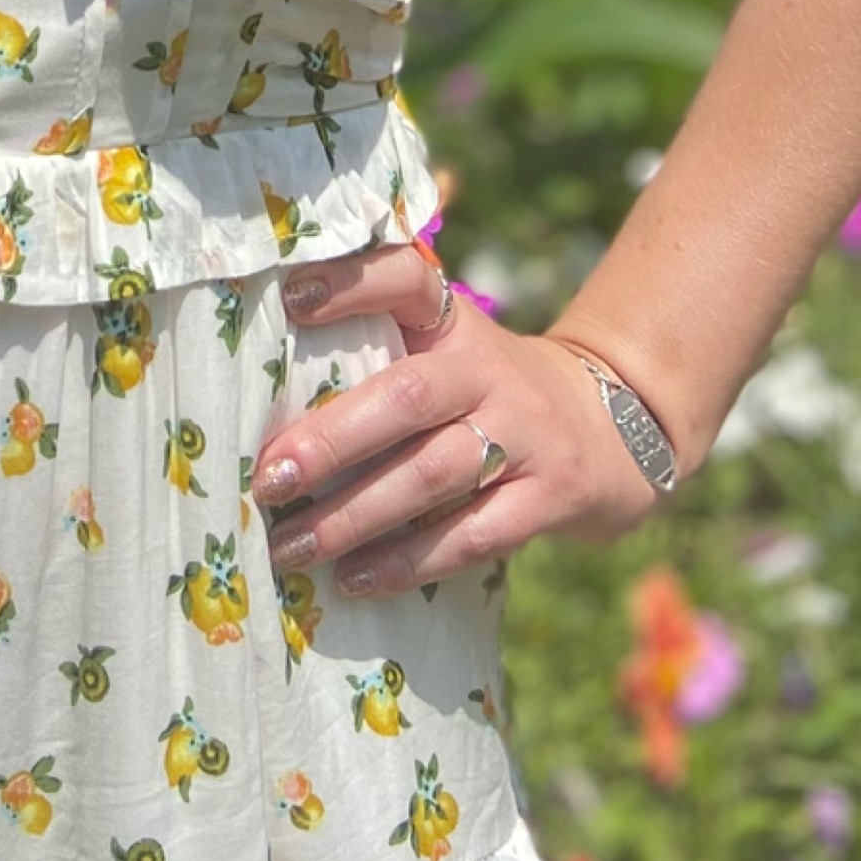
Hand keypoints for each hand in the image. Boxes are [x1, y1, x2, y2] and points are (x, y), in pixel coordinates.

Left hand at [251, 242, 661, 595]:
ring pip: (435, 474)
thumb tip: (251, 396)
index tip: (291, 297)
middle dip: (334, 439)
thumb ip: (376, 356)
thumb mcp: (451, 353)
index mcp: (458, 326)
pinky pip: (472, 535)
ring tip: (290, 547)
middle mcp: (492, 373)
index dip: (354, 282)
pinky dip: (408, 561)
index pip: (411, 280)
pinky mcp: (550, 497)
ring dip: (355, 516)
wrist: (609, 431)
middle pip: (411, 396)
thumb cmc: (487, 395)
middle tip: (268, 478)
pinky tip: (354, 579)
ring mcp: (527, 435)